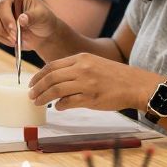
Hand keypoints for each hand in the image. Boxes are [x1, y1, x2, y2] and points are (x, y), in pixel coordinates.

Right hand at [0, 0, 58, 51]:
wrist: (42, 33)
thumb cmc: (43, 20)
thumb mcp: (42, 16)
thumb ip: (32, 16)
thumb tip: (22, 19)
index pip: (3, 2)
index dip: (6, 17)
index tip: (15, 30)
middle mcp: (1, 0)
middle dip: (2, 28)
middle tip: (15, 38)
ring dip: (1, 34)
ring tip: (16, 40)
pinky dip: (0, 38)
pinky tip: (12, 41)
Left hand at [28, 53, 156, 110]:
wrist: (135, 84)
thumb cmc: (115, 76)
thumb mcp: (94, 64)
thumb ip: (75, 69)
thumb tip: (57, 83)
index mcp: (81, 58)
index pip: (52, 66)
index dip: (38, 76)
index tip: (32, 83)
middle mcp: (82, 68)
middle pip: (51, 78)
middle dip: (37, 88)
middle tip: (31, 95)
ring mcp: (86, 83)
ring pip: (56, 90)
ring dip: (44, 98)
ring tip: (38, 103)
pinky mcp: (91, 98)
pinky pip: (69, 102)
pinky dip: (60, 105)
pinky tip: (58, 107)